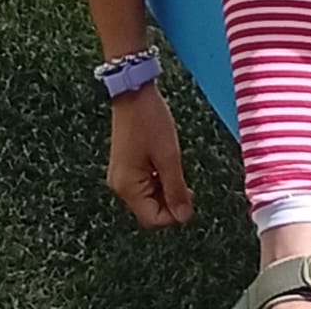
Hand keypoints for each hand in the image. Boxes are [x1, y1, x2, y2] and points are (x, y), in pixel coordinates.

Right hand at [107, 82, 194, 226]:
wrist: (133, 92)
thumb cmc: (150, 122)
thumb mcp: (169, 156)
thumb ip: (176, 189)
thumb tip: (183, 217)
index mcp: (128, 188)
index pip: (152, 219)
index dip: (174, 214)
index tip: (190, 197)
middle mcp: (120, 186)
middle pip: (149, 209)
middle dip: (170, 201)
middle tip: (187, 183)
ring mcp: (121, 175)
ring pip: (148, 196)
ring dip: (165, 188)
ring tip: (177, 168)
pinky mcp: (125, 164)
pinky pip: (143, 182)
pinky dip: (157, 178)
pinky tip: (167, 163)